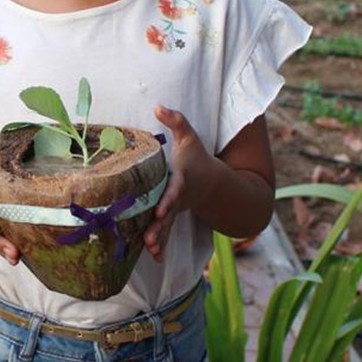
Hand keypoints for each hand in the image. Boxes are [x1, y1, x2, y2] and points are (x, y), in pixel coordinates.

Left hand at [144, 105, 211, 261]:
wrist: (211, 182)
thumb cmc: (196, 158)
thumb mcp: (189, 138)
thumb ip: (176, 121)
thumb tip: (158, 104)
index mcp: (180, 181)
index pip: (173, 192)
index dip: (167, 201)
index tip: (160, 210)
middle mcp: (178, 199)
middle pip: (168, 214)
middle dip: (160, 227)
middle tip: (151, 238)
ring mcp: (176, 211)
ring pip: (166, 227)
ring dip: (160, 239)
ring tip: (151, 250)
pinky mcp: (172, 218)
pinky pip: (166, 233)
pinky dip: (162, 245)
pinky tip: (154, 257)